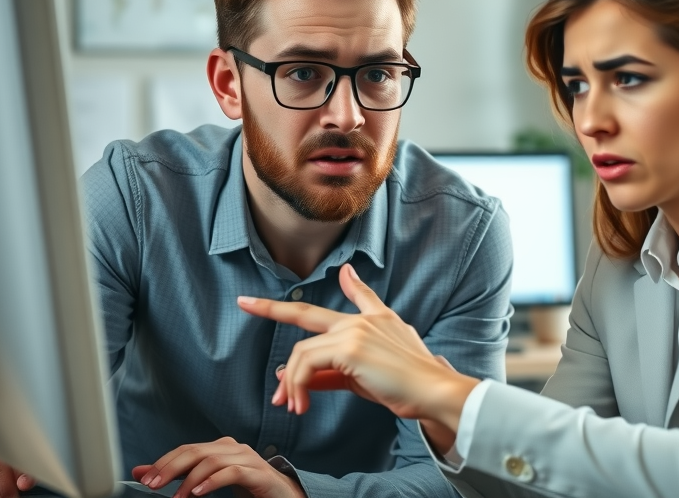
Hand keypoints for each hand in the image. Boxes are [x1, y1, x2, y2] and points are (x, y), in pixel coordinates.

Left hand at [132, 437, 304, 497]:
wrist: (283, 496)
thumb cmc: (247, 488)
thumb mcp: (207, 482)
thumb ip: (179, 475)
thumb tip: (142, 472)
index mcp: (221, 447)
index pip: (187, 448)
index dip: (164, 462)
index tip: (146, 479)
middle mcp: (234, 448)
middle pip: (196, 451)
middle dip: (171, 468)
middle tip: (153, 485)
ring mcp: (248, 458)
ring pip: (212, 460)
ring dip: (190, 479)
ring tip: (178, 497)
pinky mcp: (258, 473)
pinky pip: (232, 472)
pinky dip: (212, 481)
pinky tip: (199, 493)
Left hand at [238, 264, 479, 429]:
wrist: (434, 390)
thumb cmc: (409, 388)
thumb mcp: (368, 377)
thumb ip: (333, 372)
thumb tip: (292, 375)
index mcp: (377, 320)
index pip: (359, 293)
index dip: (349, 281)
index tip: (344, 271)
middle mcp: (363, 320)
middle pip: (307, 313)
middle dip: (272, 307)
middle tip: (245, 303)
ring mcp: (354, 330)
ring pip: (302, 353)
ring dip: (290, 383)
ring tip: (291, 406)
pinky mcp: (349, 346)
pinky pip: (306, 365)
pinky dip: (297, 386)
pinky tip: (301, 404)